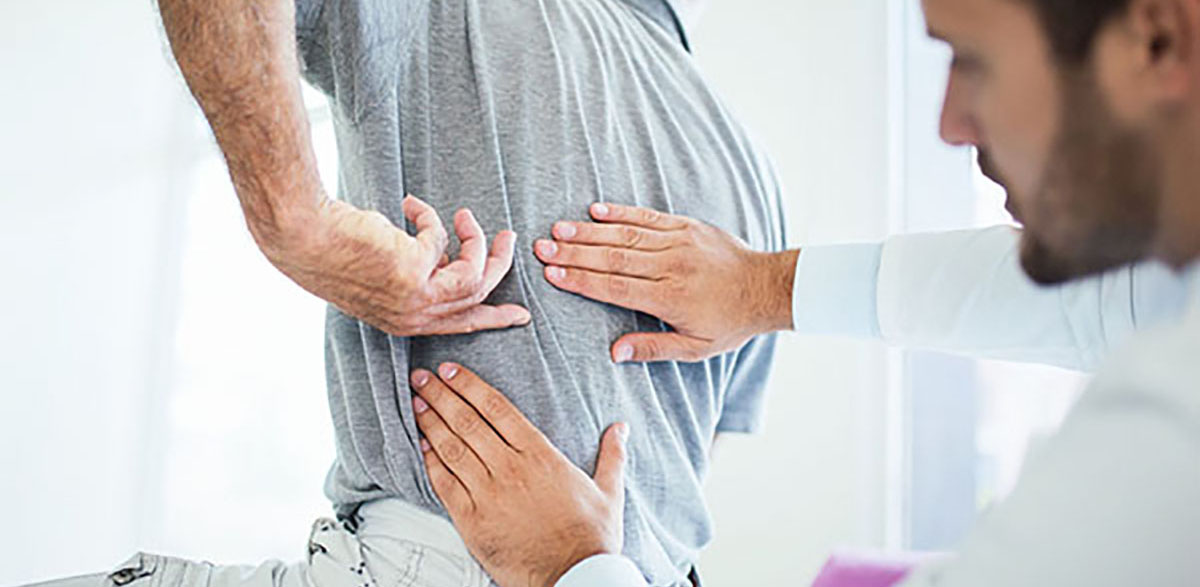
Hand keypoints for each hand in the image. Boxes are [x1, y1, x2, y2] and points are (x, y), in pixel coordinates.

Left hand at [261, 194, 530, 335]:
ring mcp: (416, 297)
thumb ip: (419, 273)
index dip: (494, 318)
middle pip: (479, 297)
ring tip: (465, 215)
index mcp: (405, 322)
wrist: (305, 238)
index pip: (461, 325)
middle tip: (509, 238)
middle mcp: (414, 317)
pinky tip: (408, 204)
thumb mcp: (385, 273)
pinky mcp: (415, 270)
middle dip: (500, 265)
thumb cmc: (335, 250)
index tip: (520, 315)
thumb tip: (446, 257)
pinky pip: (442, 238)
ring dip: (477, 239)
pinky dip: (429, 217)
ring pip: (474, 273)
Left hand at [409, 364, 628, 586]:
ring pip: (452, 448)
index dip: (470, 385)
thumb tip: (620, 427)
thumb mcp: (609, 491)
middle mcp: (510, 468)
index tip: (451, 371)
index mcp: (540, 455)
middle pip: (468, 421)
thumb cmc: (590, 537)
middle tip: (422, 377)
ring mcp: (488, 493)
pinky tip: (421, 445)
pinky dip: (431, 462)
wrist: (572, 577)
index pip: (497, 408)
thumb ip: (612, 455)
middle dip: (441, 395)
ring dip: (431, 422)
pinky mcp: (472, 520)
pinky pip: (445, 484)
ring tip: (417, 403)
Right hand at [534, 203, 797, 362]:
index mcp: (670, 298)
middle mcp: (671, 266)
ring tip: (557, 229)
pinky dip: (620, 212)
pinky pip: (648, 217)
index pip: (615, 287)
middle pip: (613, 257)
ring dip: (588, 231)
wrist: (767, 287)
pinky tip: (595, 210)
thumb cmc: (729, 322)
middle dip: (574, 252)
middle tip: (541, 248)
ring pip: (625, 234)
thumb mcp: (695, 348)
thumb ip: (652, 348)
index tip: (552, 274)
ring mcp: (679, 242)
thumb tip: (613, 352)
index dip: (581, 280)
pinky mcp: (686, 226)